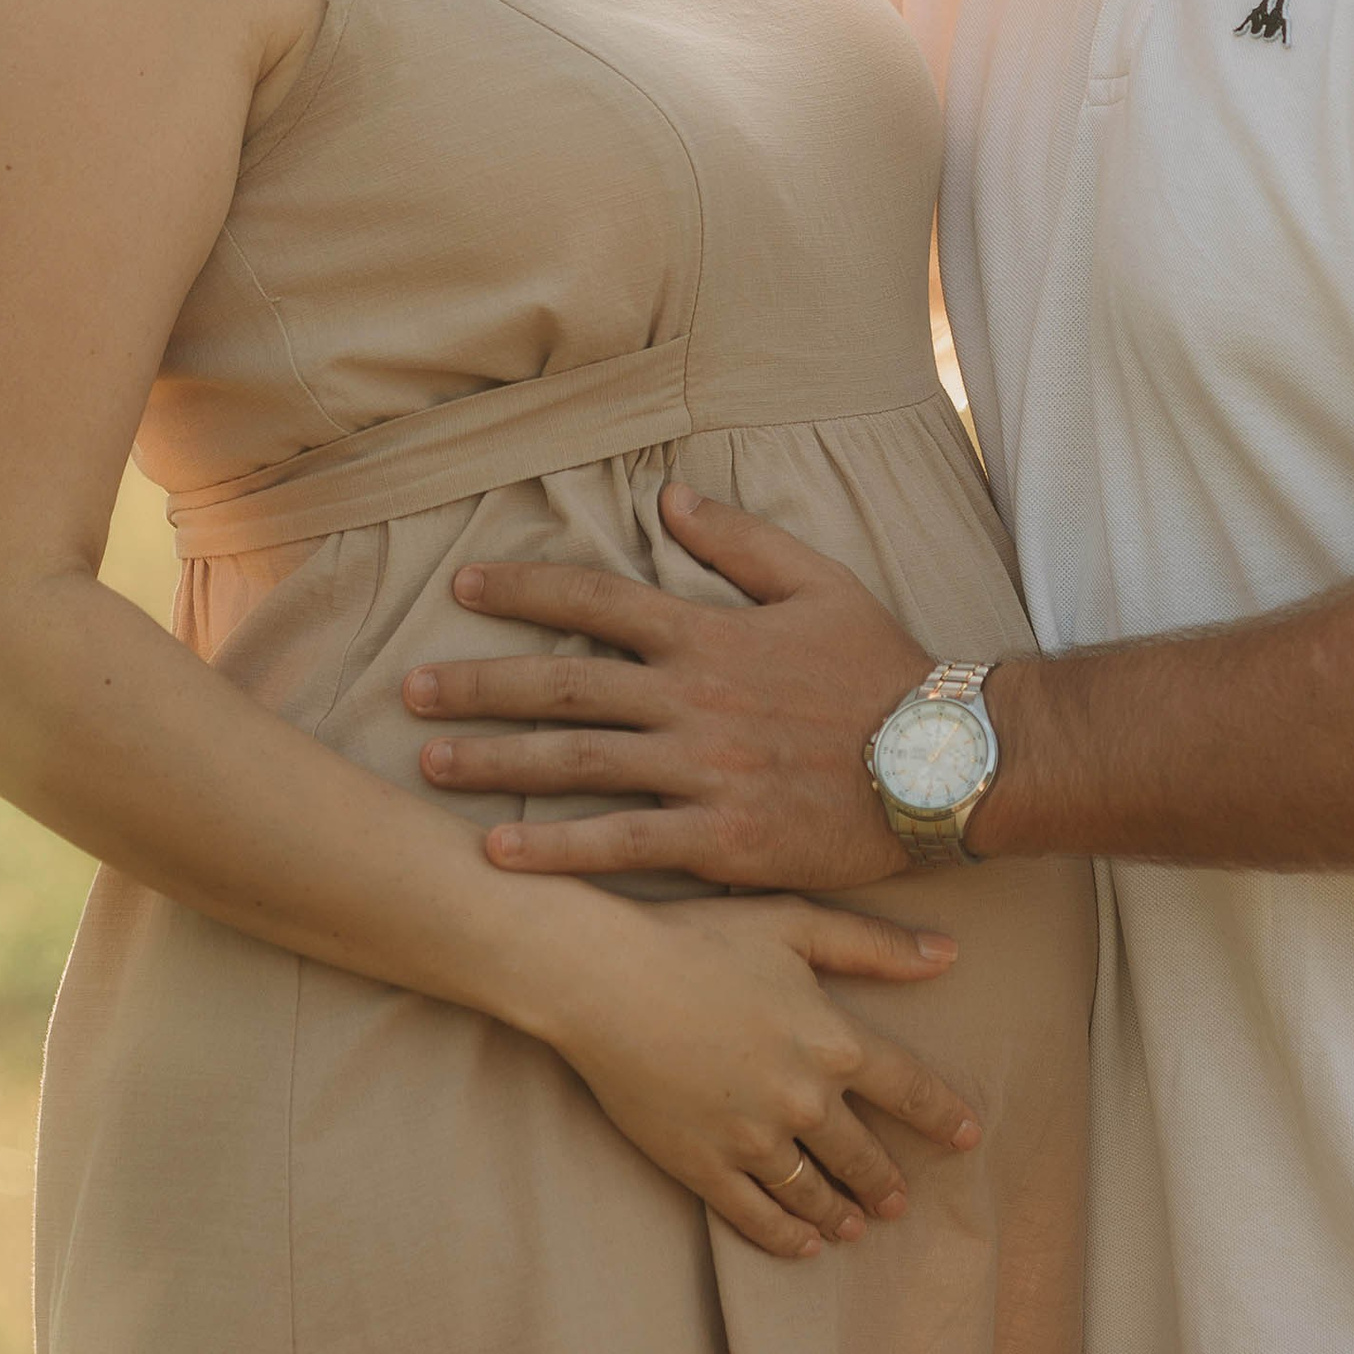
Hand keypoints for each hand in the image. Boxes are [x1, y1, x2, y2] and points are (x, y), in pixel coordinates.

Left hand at [404, 481, 930, 889]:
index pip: (597, 602)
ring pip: (576, 767)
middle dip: (480, 686)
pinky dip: (555, 852)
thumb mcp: (818, 582)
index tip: (467, 589)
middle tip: (412, 690)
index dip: (526, 592)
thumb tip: (669, 496)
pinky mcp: (720, 840)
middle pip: (563, 689)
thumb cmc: (881, 669)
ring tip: (429, 763)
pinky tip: (498, 857)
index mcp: (709, 635)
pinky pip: (620, 846)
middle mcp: (692, 700)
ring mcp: (702, 773)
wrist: (941, 761)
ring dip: (494, 765)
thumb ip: (739, 540)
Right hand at [531, 888, 979, 1260]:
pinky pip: (756, 1216)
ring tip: (853, 1227)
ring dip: (840, 1213)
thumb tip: (949, 955)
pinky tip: (802, 1245)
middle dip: (886, 1182)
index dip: (943, 1117)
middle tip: (899, 1201)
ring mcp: (753, 1140)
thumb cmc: (700, 937)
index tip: (968, 1138)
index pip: (910, 1091)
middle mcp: (804, 1100)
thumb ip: (875, 945)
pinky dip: (786, 1237)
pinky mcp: (704, 1166)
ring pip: (813, 1193)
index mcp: (833, 1040)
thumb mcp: (795, 923)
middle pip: (863, 1155)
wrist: (606, 979)